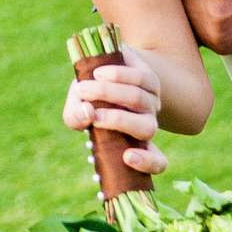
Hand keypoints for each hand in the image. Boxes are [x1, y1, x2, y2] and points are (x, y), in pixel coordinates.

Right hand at [62, 43, 167, 175]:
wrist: (98, 69)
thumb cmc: (87, 99)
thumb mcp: (76, 111)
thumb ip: (75, 118)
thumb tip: (87, 113)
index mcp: (137, 143)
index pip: (156, 161)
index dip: (148, 162)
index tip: (127, 157)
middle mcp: (148, 124)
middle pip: (146, 128)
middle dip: (118, 121)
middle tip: (92, 114)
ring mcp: (152, 101)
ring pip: (138, 99)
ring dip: (108, 93)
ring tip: (83, 88)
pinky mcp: (150, 79)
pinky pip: (140, 78)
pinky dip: (117, 76)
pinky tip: (98, 74)